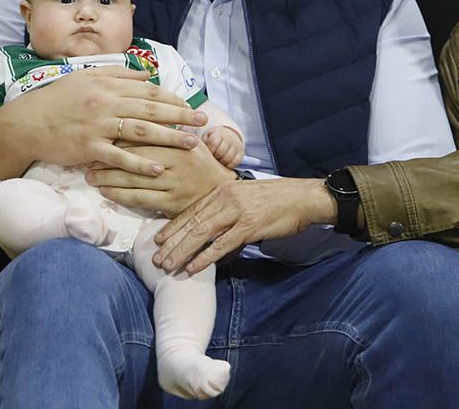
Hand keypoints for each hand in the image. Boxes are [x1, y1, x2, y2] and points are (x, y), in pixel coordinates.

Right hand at [0, 66, 205, 179]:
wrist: (27, 122)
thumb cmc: (57, 99)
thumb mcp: (86, 77)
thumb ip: (118, 74)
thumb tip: (147, 74)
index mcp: (107, 85)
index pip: (147, 90)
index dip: (172, 98)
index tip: (189, 105)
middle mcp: (106, 102)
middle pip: (151, 109)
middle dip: (181, 115)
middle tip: (203, 122)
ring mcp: (98, 126)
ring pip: (141, 131)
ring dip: (169, 137)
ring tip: (191, 144)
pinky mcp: (89, 148)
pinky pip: (119, 157)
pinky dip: (140, 164)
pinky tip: (159, 168)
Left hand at [85, 141, 235, 216]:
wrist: (219, 192)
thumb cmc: (199, 163)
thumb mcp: (188, 141)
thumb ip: (167, 128)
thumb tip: (141, 109)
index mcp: (179, 142)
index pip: (145, 134)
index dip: (120, 134)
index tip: (99, 133)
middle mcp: (177, 161)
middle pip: (136, 156)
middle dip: (109, 156)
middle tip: (88, 156)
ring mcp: (173, 183)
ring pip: (134, 178)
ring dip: (108, 177)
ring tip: (90, 176)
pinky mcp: (170, 204)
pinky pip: (140, 198)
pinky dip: (120, 195)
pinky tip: (105, 192)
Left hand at [152, 178, 335, 274]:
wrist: (303, 197)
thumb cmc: (277, 198)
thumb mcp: (246, 195)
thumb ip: (228, 206)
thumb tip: (213, 223)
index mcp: (223, 190)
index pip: (192, 209)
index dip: (173, 226)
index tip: (158, 239)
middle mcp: (226, 198)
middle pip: (192, 222)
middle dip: (172, 242)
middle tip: (155, 259)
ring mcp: (237, 212)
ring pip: (201, 233)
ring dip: (182, 251)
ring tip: (167, 266)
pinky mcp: (249, 226)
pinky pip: (222, 244)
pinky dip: (205, 257)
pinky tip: (193, 267)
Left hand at [201, 125, 243, 168]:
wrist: (228, 136)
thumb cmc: (213, 140)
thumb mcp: (206, 137)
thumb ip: (201, 143)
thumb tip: (193, 149)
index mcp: (218, 133)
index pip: (213, 143)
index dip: (210, 150)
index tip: (208, 152)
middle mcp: (229, 138)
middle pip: (220, 152)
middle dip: (215, 157)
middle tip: (212, 158)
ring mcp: (236, 145)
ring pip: (228, 158)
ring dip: (221, 162)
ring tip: (218, 160)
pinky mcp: (241, 153)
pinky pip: (235, 162)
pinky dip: (229, 165)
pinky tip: (224, 163)